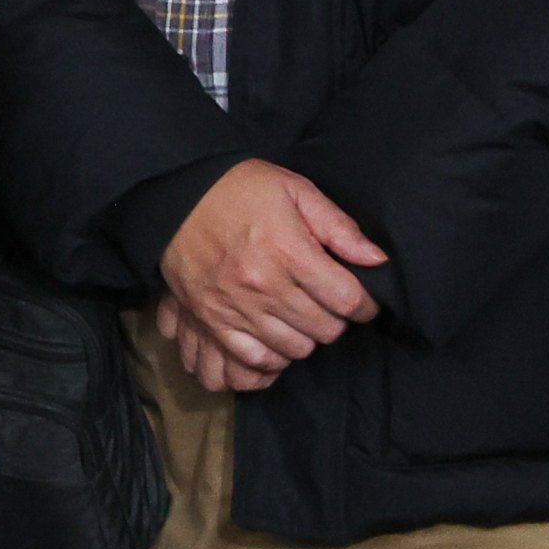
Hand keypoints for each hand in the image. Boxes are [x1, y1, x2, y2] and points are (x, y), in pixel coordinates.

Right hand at [156, 159, 383, 393]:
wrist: (172, 200)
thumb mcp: (294, 190)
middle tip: (328, 306)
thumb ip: (339, 227)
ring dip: (306, 337)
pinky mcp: (211, 320)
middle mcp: (264, 285)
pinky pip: (253, 358)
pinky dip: (273, 356)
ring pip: (295, 348)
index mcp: (289, 251)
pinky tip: (276, 337)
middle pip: (325, 328)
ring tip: (302, 319)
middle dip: (336, 319)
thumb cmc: (237, 190)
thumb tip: (376, 260)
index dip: (365, 305)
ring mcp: (236, 307)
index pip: (348, 300)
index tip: (362, 301)